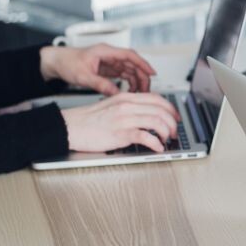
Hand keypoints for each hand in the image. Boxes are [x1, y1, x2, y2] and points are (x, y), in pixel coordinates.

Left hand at [40, 44, 156, 93]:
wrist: (56, 63)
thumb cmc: (67, 63)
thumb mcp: (83, 76)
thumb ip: (100, 84)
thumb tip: (115, 93)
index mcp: (105, 51)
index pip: (129, 55)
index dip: (143, 64)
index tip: (152, 73)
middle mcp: (109, 55)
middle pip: (132, 64)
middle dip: (142, 76)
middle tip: (146, 89)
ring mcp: (109, 62)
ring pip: (129, 70)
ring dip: (136, 80)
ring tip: (140, 93)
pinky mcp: (107, 69)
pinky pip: (123, 75)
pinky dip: (128, 83)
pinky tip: (130, 91)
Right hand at [61, 92, 180, 152]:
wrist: (70, 127)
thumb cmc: (89, 119)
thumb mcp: (112, 105)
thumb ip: (129, 106)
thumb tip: (147, 113)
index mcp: (127, 98)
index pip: (157, 99)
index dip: (171, 108)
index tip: (175, 117)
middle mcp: (127, 106)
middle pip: (160, 110)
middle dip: (173, 122)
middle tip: (174, 131)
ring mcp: (124, 119)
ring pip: (156, 121)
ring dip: (167, 132)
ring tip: (167, 140)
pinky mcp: (120, 134)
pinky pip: (145, 136)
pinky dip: (156, 143)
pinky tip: (157, 147)